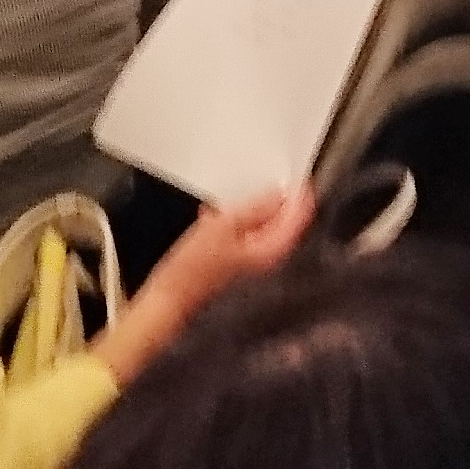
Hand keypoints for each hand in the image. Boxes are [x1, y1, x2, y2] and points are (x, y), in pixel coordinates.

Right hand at [95, 184, 311, 387]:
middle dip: (279, 197)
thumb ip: (255, 209)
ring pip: (263, 223)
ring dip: (256, 205)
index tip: (296, 173)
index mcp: (270, 251)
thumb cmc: (193, 268)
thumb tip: (279, 194)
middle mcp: (265, 256)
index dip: (300, 193)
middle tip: (273, 173)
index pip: (299, 218)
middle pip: (284, 220)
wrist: (169, 295)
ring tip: (246, 187)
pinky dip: (238, 216)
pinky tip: (221, 208)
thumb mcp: (224, 226)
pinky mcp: (234, 256)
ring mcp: (250, 257)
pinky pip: (245, 229)